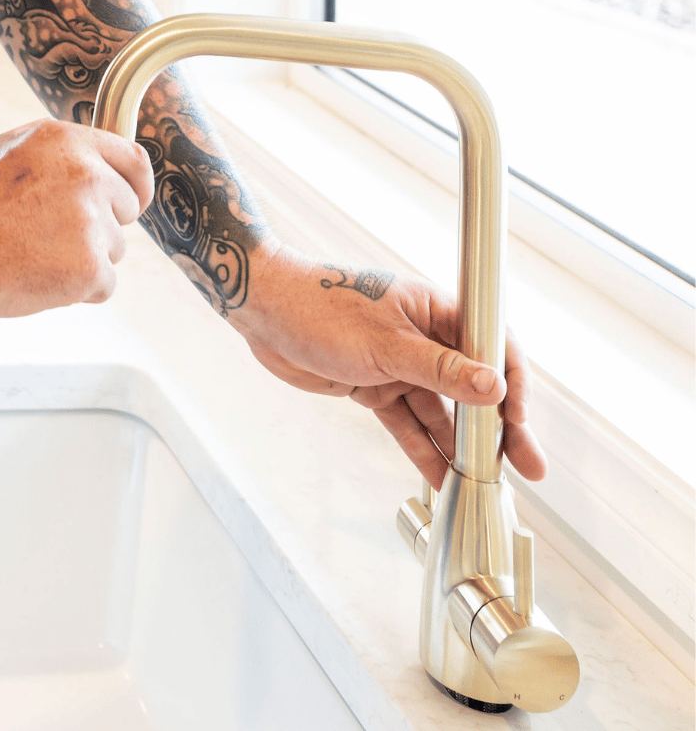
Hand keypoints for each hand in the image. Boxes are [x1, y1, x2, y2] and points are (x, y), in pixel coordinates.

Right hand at [0, 119, 154, 318]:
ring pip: (115, 250)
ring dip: (86, 259)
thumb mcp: (14, 150)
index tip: (133, 204)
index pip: (135, 161)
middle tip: (49, 235)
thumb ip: (65, 152)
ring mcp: (91, 222)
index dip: (136, 187)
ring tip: (35, 255)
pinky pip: (105, 285)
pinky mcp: (90, 267)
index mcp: (69, 142)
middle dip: (100, 226)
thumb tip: (104, 164)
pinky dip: (79, 291)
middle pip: (127, 210)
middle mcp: (87, 175)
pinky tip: (40, 279)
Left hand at [232, 242, 546, 488]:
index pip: (491, 345)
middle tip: (528, 466)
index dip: (514, 383)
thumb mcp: (387, 344)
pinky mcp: (373, 385)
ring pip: (441, 410)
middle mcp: (422, 336)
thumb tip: (495, 388)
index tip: (521, 421)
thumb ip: (441, 370)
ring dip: (462, 445)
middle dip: (499, 427)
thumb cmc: (321, 307)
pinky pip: (407, 422)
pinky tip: (443, 478)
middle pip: (472, 385)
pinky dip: (423, 449)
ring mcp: (398, 363)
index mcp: (434, 309)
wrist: (264, 311)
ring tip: (487, 484)